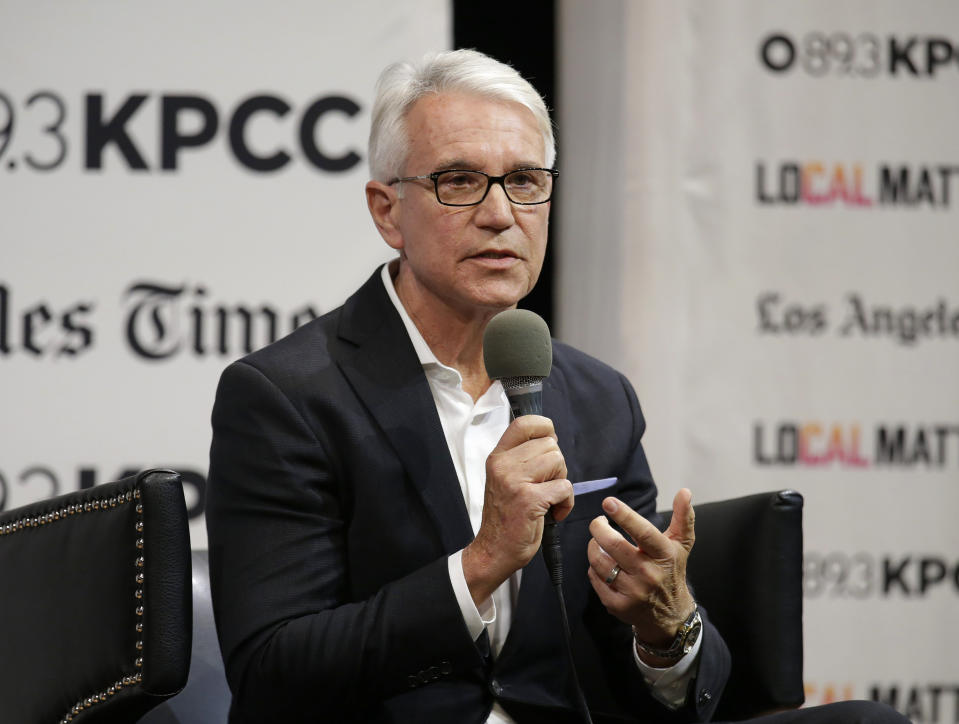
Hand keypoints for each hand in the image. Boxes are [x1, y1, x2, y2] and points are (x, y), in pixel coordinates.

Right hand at [463, 415, 571, 604]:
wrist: (493, 550)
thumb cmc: (506, 516)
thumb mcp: (506, 479)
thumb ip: (522, 458)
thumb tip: (551, 439)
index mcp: (498, 457)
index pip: (524, 423)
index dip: (545, 428)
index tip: (549, 443)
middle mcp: (503, 465)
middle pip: (550, 445)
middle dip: (557, 466)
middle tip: (545, 486)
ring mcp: (515, 481)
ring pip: (559, 462)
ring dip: (561, 482)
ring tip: (549, 499)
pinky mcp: (529, 499)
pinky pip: (564, 487)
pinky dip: (566, 502)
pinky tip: (553, 513)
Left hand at [587, 489, 695, 656]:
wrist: (670, 615)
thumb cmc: (671, 571)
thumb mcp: (681, 545)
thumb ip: (683, 517)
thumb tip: (685, 491)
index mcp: (664, 555)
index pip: (643, 532)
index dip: (624, 516)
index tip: (608, 502)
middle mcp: (649, 574)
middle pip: (614, 546)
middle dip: (599, 529)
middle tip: (598, 522)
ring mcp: (633, 592)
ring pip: (599, 562)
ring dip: (594, 547)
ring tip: (599, 542)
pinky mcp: (618, 605)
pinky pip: (595, 579)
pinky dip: (594, 568)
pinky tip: (603, 564)